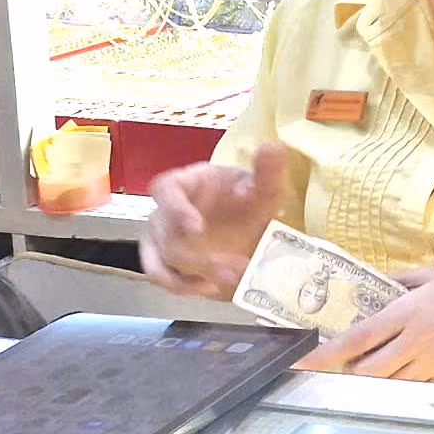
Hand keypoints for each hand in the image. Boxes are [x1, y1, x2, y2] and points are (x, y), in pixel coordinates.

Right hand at [140, 143, 287, 298]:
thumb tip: (273, 145)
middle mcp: (166, 209)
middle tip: (237, 268)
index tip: (196, 227)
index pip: (165, 189)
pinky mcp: (161, 260)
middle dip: (202, 256)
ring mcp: (160, 236)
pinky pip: (160, 275)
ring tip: (230, 281)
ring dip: (196, 273)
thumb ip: (267, 172)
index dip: (175, 208)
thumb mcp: (263, 192)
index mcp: (186, 184)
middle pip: (168, 234)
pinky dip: (182, 285)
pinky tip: (208, 288)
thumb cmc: (246, 205)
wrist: (247, 233)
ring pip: (162, 258)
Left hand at [303, 266, 433, 384]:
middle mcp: (414, 343)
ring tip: (383, 363)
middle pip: (366, 370)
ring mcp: (432, 365)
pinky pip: (417, 389)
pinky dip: (407, 383)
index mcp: (407, 313)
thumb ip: (401, 282)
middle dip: (352, 369)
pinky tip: (413, 370)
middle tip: (353, 359)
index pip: (355, 338)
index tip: (301, 361)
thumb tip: (377, 287)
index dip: (323, 354)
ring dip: (377, 377)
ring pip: (389, 384)